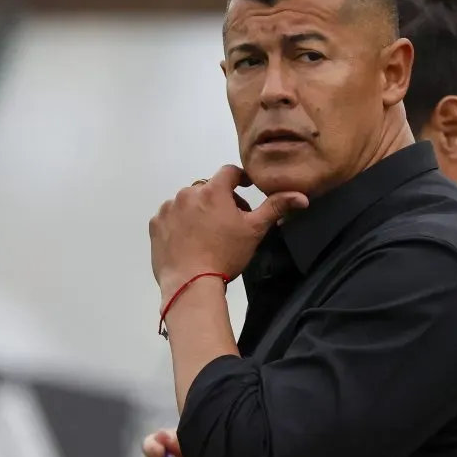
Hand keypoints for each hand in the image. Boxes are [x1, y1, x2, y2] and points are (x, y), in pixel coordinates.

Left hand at [149, 164, 307, 296]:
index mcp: (213, 191)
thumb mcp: (255, 231)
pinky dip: (180, 222)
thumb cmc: (226, 254)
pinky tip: (189, 240)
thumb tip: (302, 196)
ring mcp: (168, 208)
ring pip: (188, 202)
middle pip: (208, 188)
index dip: (240, 179)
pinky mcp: (155, 225)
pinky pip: (170, 216)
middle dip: (220, 200)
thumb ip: (276, 208)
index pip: (229, 172)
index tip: (246, 189)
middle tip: (231, 222)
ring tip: (207, 233)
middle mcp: (187, 193)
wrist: (190, 283)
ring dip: (199, 210)